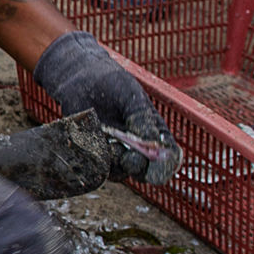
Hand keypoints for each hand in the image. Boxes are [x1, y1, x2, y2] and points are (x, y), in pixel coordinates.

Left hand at [33, 30, 179, 185]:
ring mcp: (116, 154)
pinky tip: (91, 141)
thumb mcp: (131, 97)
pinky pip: (97, 166)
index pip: (169, 158)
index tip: (156, 174)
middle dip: (138, 168)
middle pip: (144, 172)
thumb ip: (141, 119)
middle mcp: (139, 149)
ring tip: (106, 140)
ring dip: (114, 162)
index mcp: (156, 134)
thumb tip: (152, 144)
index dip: (165, 169)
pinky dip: (95, 158)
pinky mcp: (95, 155)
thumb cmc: (114, 85)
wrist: (84, 80)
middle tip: (129, 158)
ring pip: (120, 172)